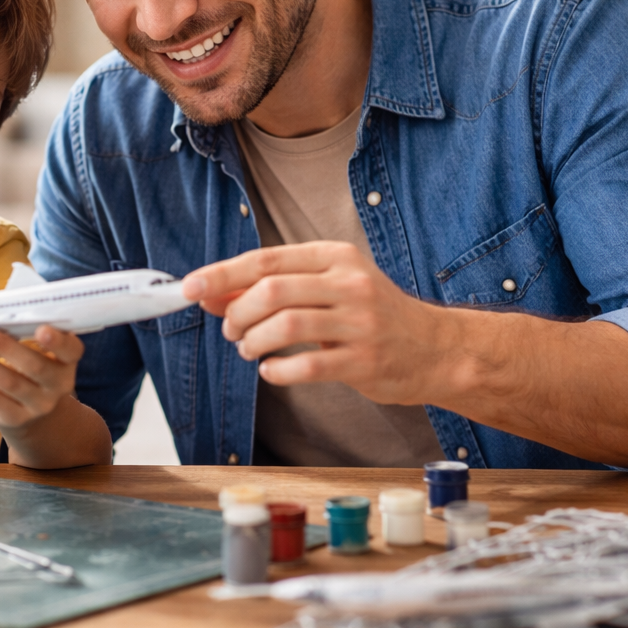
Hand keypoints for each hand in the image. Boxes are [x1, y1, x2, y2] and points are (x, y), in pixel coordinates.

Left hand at [0, 326, 84, 430]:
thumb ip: (27, 334)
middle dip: (9, 349)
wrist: (36, 415)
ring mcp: (38, 405)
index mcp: (67, 361)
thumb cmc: (32, 366)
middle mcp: (58, 385)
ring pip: (8, 382)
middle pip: (35, 366)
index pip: (71, 350)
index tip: (42, 329)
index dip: (57, 341)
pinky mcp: (15, 417)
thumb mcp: (41, 352)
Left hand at [182, 242, 451, 404]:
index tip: (190, 287)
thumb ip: (273, 288)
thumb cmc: (371, 314)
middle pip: (272, 290)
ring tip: (248, 349)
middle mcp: (349, 283)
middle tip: (230, 330)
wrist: (437, 348)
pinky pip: (307, 366)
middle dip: (237, 313)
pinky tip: (272, 370)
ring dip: (254, 341)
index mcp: (335, 257)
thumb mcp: (327, 287)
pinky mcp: (364, 360)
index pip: (266, 259)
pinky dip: (278, 371)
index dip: (222, 274)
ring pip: (286, 325)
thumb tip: (211, 293)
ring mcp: (359, 322)